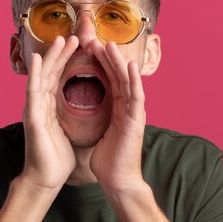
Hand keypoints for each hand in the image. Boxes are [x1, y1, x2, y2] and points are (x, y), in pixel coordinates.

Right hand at [21, 36, 78, 190]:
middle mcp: (40, 105)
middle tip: (73, 36)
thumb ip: (70, 118)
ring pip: (43, 77)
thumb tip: (83, 111)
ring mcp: (34, 110)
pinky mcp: (33, 118)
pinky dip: (36, 74)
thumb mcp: (68, 132)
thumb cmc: (57, 159)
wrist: (46, 178)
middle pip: (52, 73)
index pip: (60, 79)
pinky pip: (34, 92)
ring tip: (61, 39)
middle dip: (62, 54)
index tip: (81, 47)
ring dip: (51, 57)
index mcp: (50, 108)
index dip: (69, 62)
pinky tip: (39, 59)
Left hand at [89, 41, 146, 193]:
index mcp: (118, 111)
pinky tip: (129, 65)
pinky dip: (134, 80)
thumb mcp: (99, 135)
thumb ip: (98, 121)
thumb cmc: (108, 162)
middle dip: (107, 58)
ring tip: (109, 44)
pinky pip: (136, 97)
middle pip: (117, 77)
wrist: (117, 181)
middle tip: (95, 40)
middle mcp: (128, 109)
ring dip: (119, 62)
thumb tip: (85, 115)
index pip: (109, 82)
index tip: (88, 50)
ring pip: (127, 82)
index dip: (100, 65)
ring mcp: (134, 114)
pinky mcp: (136, 121)